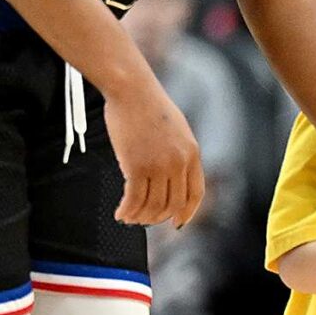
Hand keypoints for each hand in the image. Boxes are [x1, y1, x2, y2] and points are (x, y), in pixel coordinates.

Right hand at [103, 73, 203, 225]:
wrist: (132, 91)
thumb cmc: (149, 107)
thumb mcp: (176, 130)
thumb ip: (179, 153)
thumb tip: (171, 179)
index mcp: (192, 153)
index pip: (195, 193)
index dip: (187, 212)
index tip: (177, 223)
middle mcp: (179, 163)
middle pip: (172, 204)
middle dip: (158, 217)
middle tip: (145, 220)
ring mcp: (159, 166)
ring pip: (152, 205)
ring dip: (141, 217)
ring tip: (130, 218)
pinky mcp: (137, 167)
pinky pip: (134, 200)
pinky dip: (127, 211)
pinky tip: (120, 214)